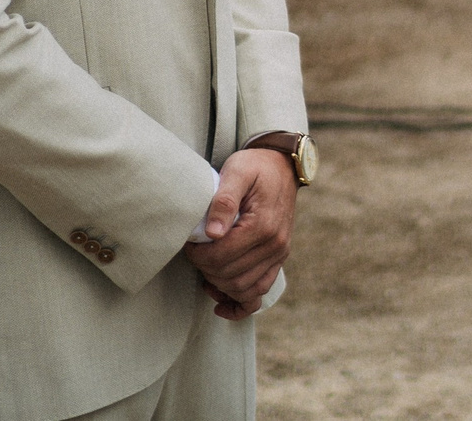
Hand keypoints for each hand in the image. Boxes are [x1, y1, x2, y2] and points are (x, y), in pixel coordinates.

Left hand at [182, 148, 296, 318]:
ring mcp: (279, 254)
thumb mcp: (237, 172)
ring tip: (205, 269)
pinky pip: (260, 292)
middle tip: (194, 253)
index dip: (199, 256)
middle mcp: (275, 245)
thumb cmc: (256, 167)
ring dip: (219, 285)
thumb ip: (224, 201)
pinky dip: (241, 305)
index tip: (189, 244)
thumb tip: (211, 233)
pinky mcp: (278, 259)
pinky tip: (221, 305)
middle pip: (231, 276)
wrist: (282, 166)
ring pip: (244, 289)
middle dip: (206, 269)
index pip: (222, 256)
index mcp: (263, 225)